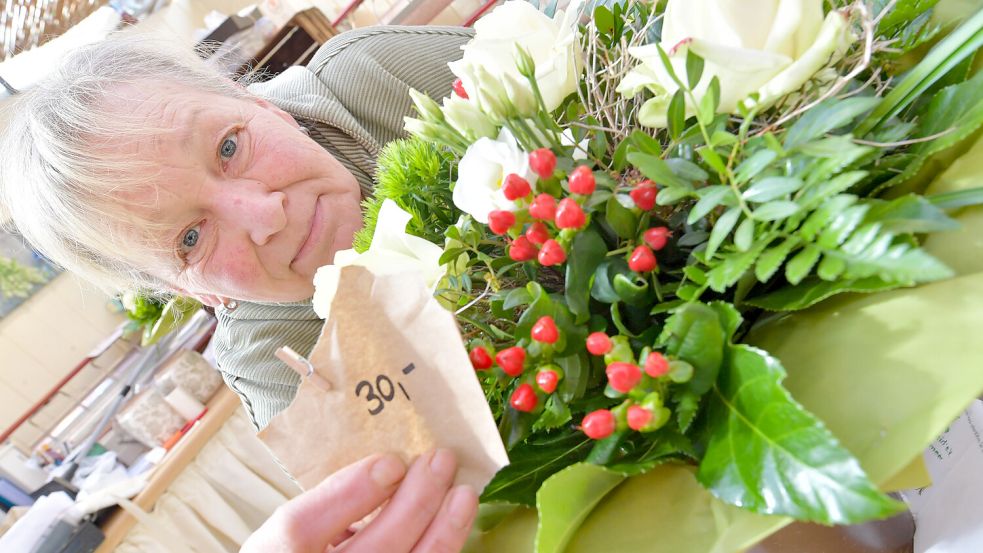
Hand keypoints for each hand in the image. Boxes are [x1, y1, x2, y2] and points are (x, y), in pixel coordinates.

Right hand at [241, 449, 477, 552]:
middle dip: (414, 501)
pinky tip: (454, 524)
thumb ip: (325, 501)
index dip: (352, 492)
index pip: (305, 526)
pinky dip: (441, 549)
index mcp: (279, 552)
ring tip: (463, 493)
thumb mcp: (288, 527)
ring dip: (444, 530)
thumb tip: (387, 468)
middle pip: (374, 548)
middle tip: (440, 460)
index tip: (392, 461)